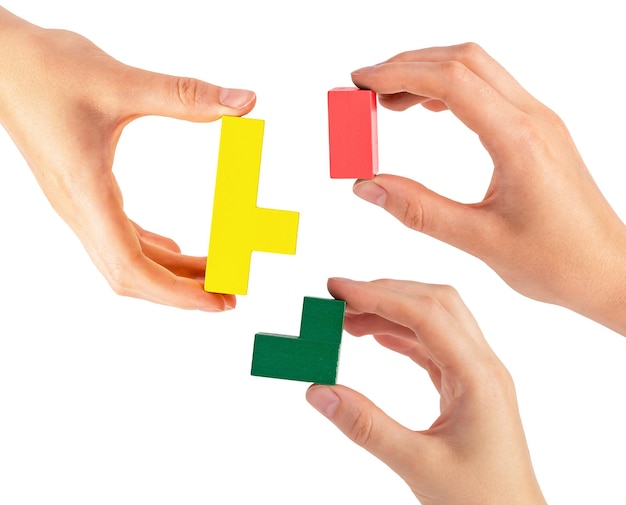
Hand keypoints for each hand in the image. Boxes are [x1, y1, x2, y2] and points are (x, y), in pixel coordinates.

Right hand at [0, 7, 255, 310]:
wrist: (0, 61)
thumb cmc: (46, 68)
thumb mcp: (120, 81)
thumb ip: (185, 95)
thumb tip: (246, 103)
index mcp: (86, 193)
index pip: (131, 267)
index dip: (177, 293)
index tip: (217, 300)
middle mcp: (80, 209)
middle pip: (132, 275)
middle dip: (182, 291)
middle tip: (230, 294)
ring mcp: (80, 205)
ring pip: (128, 258)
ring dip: (173, 272)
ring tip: (217, 273)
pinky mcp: (84, 193)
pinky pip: (123, 237)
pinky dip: (156, 250)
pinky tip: (180, 251)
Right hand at [307, 277, 546, 504]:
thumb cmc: (480, 501)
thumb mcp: (417, 465)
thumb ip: (365, 426)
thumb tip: (318, 390)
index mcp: (479, 376)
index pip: (426, 315)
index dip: (379, 296)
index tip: (338, 290)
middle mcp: (482, 365)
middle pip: (435, 304)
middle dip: (385, 293)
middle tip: (339, 298)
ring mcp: (476, 373)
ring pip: (434, 321)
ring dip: (391, 312)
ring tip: (348, 319)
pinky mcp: (466, 385)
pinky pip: (433, 345)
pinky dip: (401, 334)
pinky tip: (377, 338)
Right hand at [349, 43, 625, 334]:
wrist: (607, 268)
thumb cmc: (556, 261)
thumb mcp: (479, 241)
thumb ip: (418, 210)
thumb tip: (367, 187)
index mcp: (518, 141)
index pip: (451, 81)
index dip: (399, 74)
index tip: (361, 83)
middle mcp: (532, 118)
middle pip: (462, 60)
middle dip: (407, 65)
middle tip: (365, 89)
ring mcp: (538, 120)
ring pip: (476, 69)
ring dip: (428, 73)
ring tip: (388, 100)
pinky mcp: (537, 130)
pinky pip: (489, 88)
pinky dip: (450, 88)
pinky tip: (427, 108)